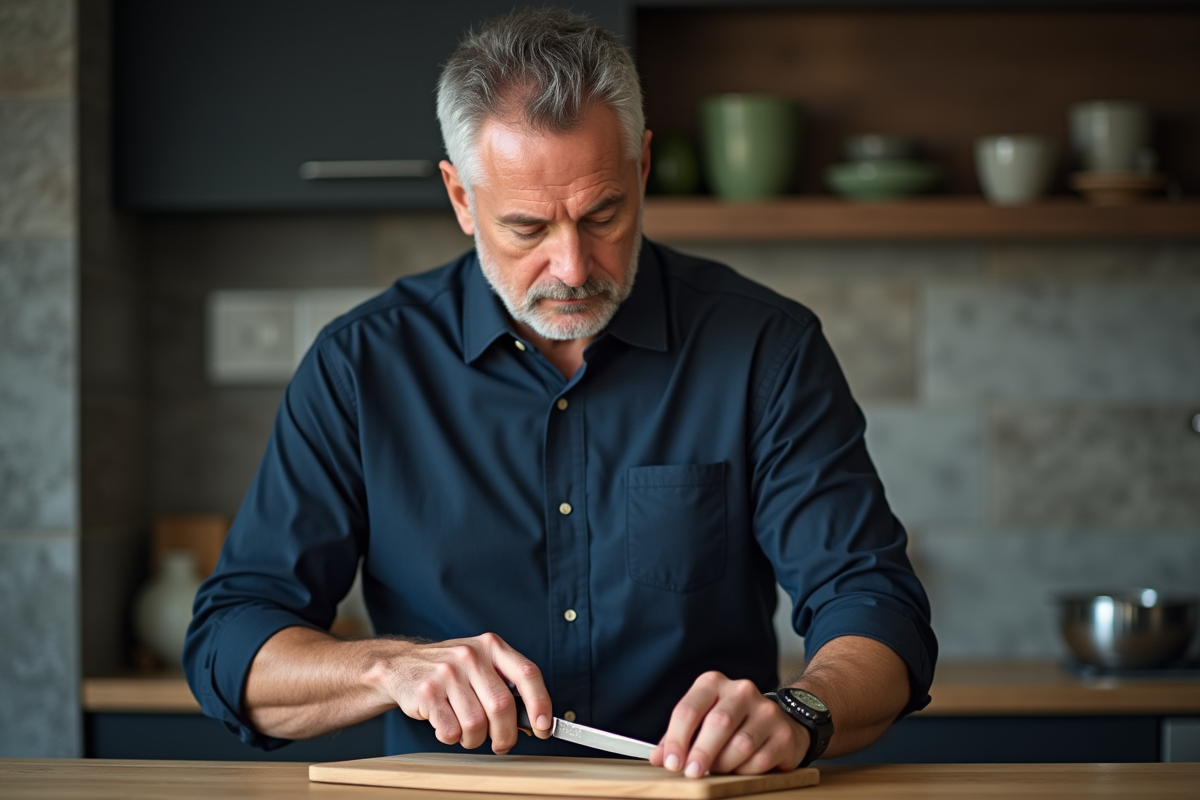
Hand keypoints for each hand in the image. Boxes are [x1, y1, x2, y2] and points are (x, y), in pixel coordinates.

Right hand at [366, 632, 551, 753]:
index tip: (544, 727)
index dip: (541, 703)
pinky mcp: (427, 692)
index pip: (527, 673)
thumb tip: (535, 720)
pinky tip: (447, 725)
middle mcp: (471, 655)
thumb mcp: (480, 663)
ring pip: (476, 724)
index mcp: (491, 646)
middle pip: (502, 706)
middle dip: (506, 735)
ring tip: (467, 732)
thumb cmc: (450, 670)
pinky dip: (452, 738)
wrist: (401, 665)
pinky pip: (451, 731)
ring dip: (475, 739)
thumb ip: (505, 684)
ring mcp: (447, 673)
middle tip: (501, 743)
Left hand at [651, 672, 806, 776]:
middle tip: (692, 773)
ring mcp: (765, 710)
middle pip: (717, 723)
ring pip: (740, 744)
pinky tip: (741, 769)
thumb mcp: (701, 721)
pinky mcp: (783, 733)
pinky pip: (761, 759)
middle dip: (701, 753)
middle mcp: (741, 691)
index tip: (671, 763)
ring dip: (725, 764)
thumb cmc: (732, 723)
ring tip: (719, 769)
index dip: (677, 739)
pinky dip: (746, 771)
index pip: (689, 709)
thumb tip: (659, 758)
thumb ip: (678, 738)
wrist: (779, 722)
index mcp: (713, 684)